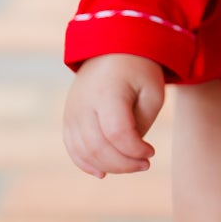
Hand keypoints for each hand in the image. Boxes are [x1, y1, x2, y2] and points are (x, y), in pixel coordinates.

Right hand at [63, 53, 166, 178]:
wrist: (113, 48)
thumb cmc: (139, 72)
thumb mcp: (152, 92)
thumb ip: (140, 125)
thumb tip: (128, 153)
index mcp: (107, 92)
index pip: (118, 133)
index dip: (136, 150)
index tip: (152, 151)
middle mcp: (84, 103)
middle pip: (99, 146)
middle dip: (125, 163)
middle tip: (145, 163)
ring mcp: (72, 111)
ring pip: (84, 151)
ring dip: (109, 166)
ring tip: (130, 164)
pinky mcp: (68, 117)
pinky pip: (72, 147)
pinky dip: (86, 163)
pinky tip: (103, 172)